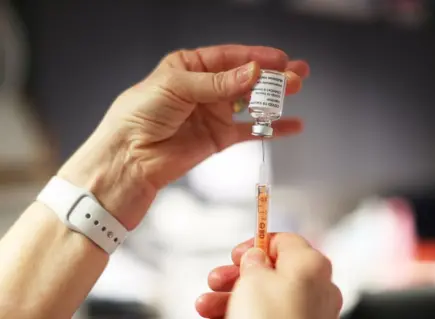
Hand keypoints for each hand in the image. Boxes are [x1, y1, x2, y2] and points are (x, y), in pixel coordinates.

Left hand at [58, 45, 308, 228]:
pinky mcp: (219, 138)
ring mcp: (213, 114)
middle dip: (272, 75)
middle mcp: (204, 89)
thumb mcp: (176, 87)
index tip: (279, 59)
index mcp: (189, 67)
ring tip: (297, 90)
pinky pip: (250, 131)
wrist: (129, 159)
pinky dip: (272, 129)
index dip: (255, 56)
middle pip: (245, 78)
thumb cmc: (139, 115)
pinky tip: (292, 125)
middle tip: (297, 74)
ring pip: (251, 102)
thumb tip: (253, 72)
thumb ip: (217, 83)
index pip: (229, 57)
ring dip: (274, 97)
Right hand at [196, 233, 342, 318]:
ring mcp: (310, 313)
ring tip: (206, 304)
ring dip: (231, 297)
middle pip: (271, 271)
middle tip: (217, 279)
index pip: (284, 241)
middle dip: (237, 275)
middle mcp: (317, 288)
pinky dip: (243, 313)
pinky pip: (269, 315)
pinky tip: (216, 317)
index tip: (237, 254)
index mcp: (311, 264)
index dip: (256, 244)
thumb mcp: (253, 278)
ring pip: (266, 296)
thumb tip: (255, 257)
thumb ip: (254, 260)